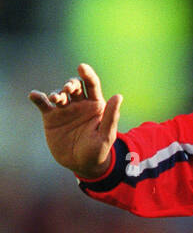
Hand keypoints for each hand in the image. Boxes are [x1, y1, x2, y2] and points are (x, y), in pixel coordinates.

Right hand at [29, 63, 121, 178]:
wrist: (82, 165)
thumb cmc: (98, 151)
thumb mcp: (106, 136)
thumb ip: (111, 117)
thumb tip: (118, 96)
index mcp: (95, 105)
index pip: (92, 84)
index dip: (87, 74)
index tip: (82, 67)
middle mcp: (79, 104)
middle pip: (74, 86)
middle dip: (71, 84)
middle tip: (68, 89)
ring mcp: (65, 110)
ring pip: (59, 93)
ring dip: (57, 93)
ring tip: (56, 99)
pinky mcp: (51, 117)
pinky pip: (42, 104)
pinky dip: (37, 98)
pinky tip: (34, 96)